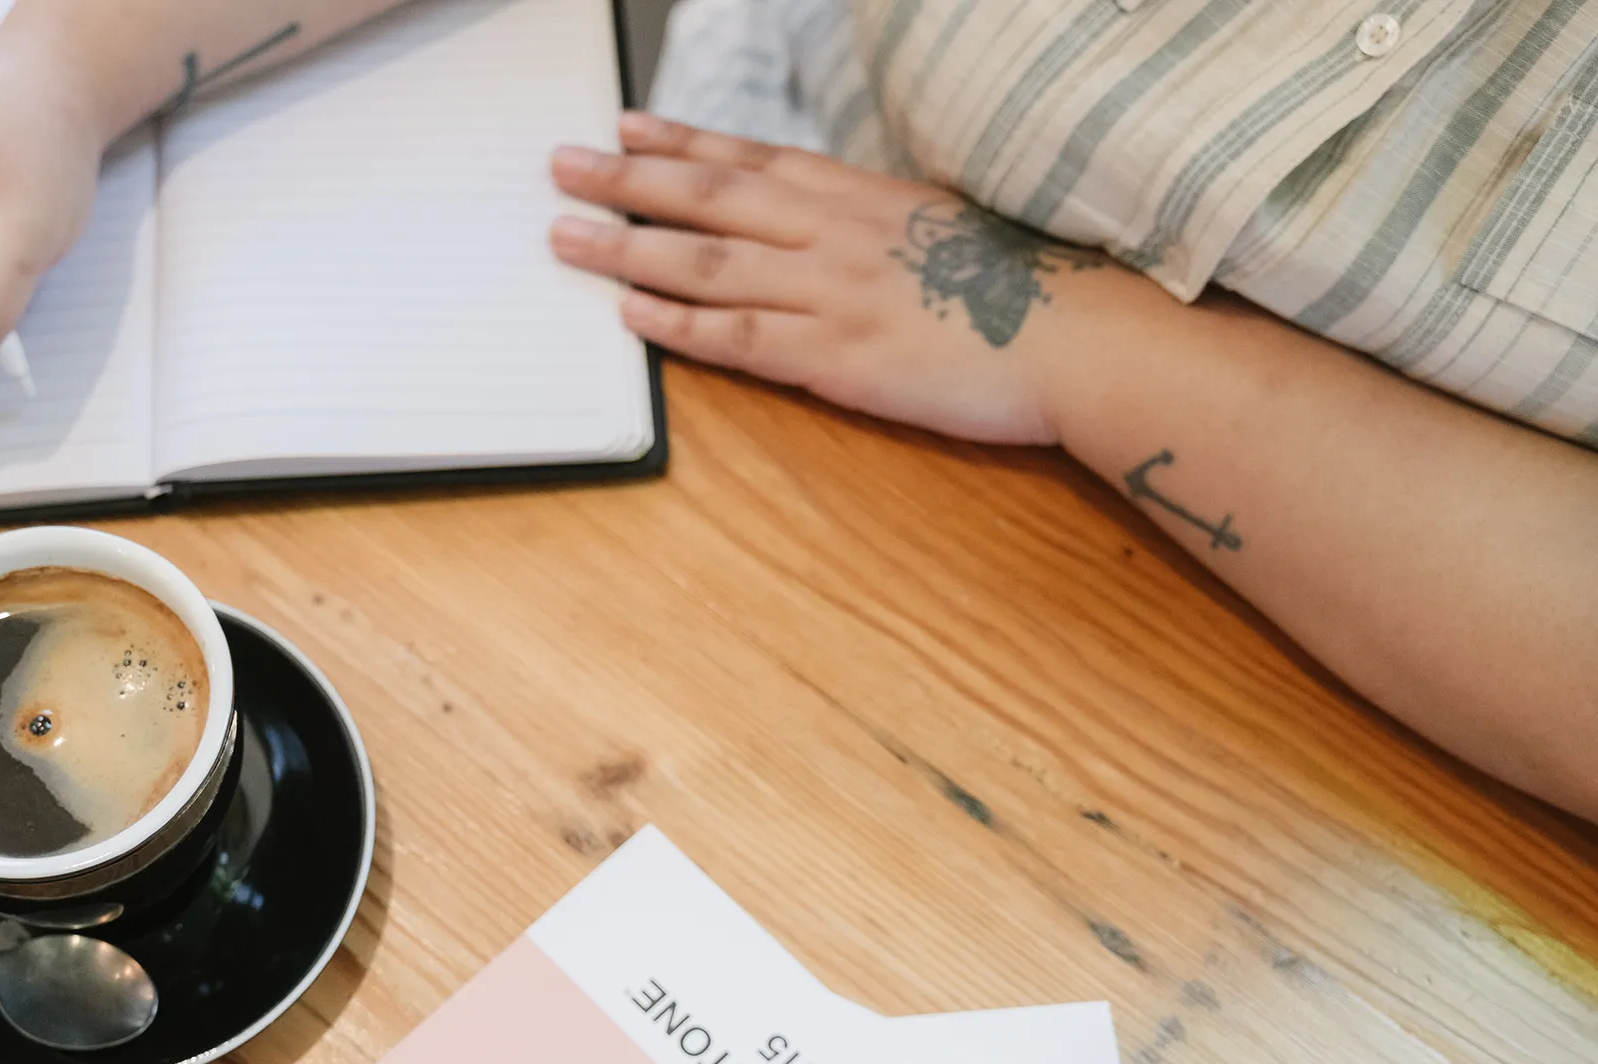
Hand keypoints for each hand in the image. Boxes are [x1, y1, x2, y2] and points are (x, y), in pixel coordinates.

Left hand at [549, 113, 1120, 445]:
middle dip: (628, 179)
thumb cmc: (1023, 288)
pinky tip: (629, 314)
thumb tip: (832, 228)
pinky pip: (738, 337)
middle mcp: (834, 232)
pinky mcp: (836, 357)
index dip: (681, 140)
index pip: (750, 158)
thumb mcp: (942, 228)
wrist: (1081, 338)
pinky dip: (677, 325)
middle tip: (562, 167)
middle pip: (709, 197)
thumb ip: (875, 225)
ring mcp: (831, 292)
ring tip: (569, 237)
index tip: (626, 127)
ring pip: (705, 262)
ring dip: (628, 248)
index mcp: (861, 195)